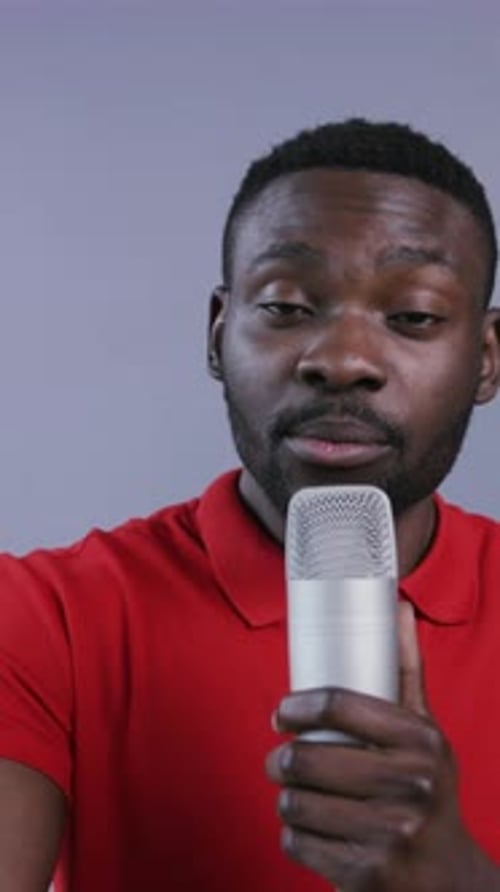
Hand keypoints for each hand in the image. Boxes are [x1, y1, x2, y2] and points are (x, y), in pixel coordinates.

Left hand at [266, 602, 499, 890]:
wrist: (449, 880)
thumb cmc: (428, 792)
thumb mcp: (424, 733)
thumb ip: (406, 671)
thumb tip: (398, 607)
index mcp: (421, 741)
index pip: (339, 705)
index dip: (297, 706)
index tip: (282, 713)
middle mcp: (410, 785)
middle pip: (306, 759)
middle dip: (280, 761)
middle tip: (280, 761)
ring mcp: (390, 833)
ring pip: (295, 802)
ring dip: (287, 799)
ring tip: (299, 795)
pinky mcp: (367, 874)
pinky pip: (297, 843)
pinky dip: (295, 835)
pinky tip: (315, 830)